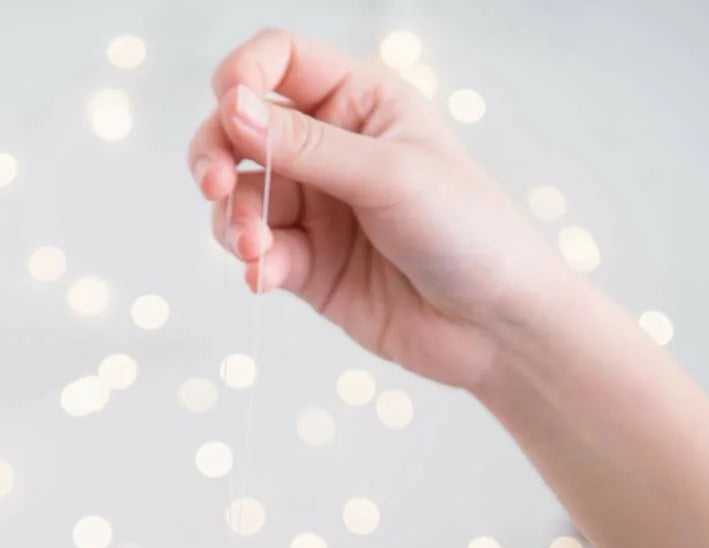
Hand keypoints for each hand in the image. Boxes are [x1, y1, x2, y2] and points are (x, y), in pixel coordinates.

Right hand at [188, 29, 572, 392]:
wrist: (495, 325)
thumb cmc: (468, 232)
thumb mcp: (388, 175)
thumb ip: (306, 147)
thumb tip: (232, 109)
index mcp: (360, 102)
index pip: (279, 61)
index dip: (242, 76)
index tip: (229, 109)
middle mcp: (331, 149)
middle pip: (241, 129)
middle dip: (216, 152)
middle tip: (213, 184)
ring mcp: (318, 210)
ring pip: (241, 197)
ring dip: (233, 219)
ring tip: (254, 249)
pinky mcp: (310, 268)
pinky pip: (261, 254)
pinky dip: (254, 263)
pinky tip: (265, 277)